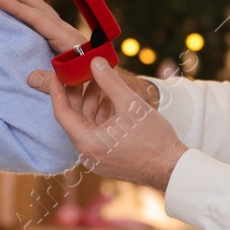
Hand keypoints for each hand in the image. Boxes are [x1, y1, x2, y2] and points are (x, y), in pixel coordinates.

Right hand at [0, 0, 159, 108]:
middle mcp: (62, 28)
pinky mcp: (57, 34)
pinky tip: (13, 1)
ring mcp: (60, 29)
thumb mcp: (72, 80)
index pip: (37, 19)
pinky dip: (25, 5)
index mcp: (65, 37)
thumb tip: (29, 78)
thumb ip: (52, 80)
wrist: (107, 78)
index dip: (17, 9)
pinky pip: (38, 15)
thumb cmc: (90, 80)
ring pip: (37, 6)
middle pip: (36, 3)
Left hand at [28, 57, 186, 191]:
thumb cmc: (154, 140)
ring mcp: (97, 158)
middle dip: (78, 93)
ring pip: (87, 124)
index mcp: (88, 143)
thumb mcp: (131, 104)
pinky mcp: (107, 159)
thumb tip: (95, 61)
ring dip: (92, 102)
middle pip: (74, 118)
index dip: (57, 90)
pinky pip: (97, 133)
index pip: (62, 113)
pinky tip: (110, 98)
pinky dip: (101, 115)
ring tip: (101, 81)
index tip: (56, 73)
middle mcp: (87, 154)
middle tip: (80, 71)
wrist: (172, 168)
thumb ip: (109, 81)